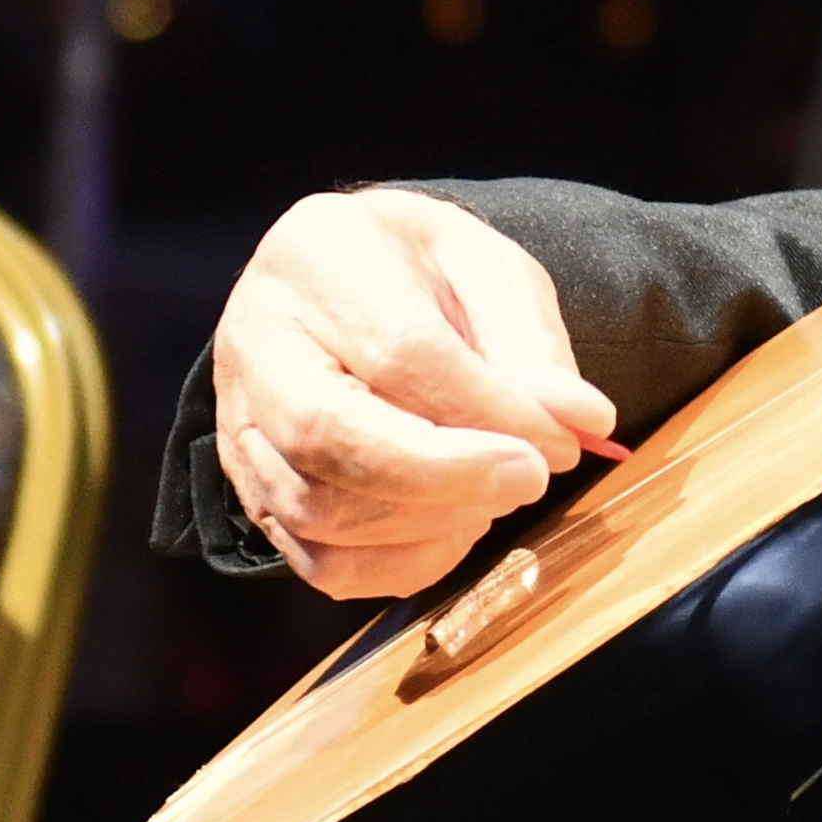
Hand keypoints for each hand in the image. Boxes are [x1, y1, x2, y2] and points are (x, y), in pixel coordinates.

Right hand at [206, 189, 616, 603]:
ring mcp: (241, 426)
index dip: (489, 411)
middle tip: (529, 479)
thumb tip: (580, 422)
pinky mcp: (255, 494)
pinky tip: (453, 526)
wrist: (351, 288)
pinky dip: (400, 564)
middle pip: (327, 434)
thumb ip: (530, 344)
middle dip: (444, 476)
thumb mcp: (488, 270)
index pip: (399, 354)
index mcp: (316, 257)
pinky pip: (318, 561)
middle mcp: (256, 343)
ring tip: (495, 492)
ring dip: (430, 520)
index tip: (560, 441)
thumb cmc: (422, 276)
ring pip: (319, 509)